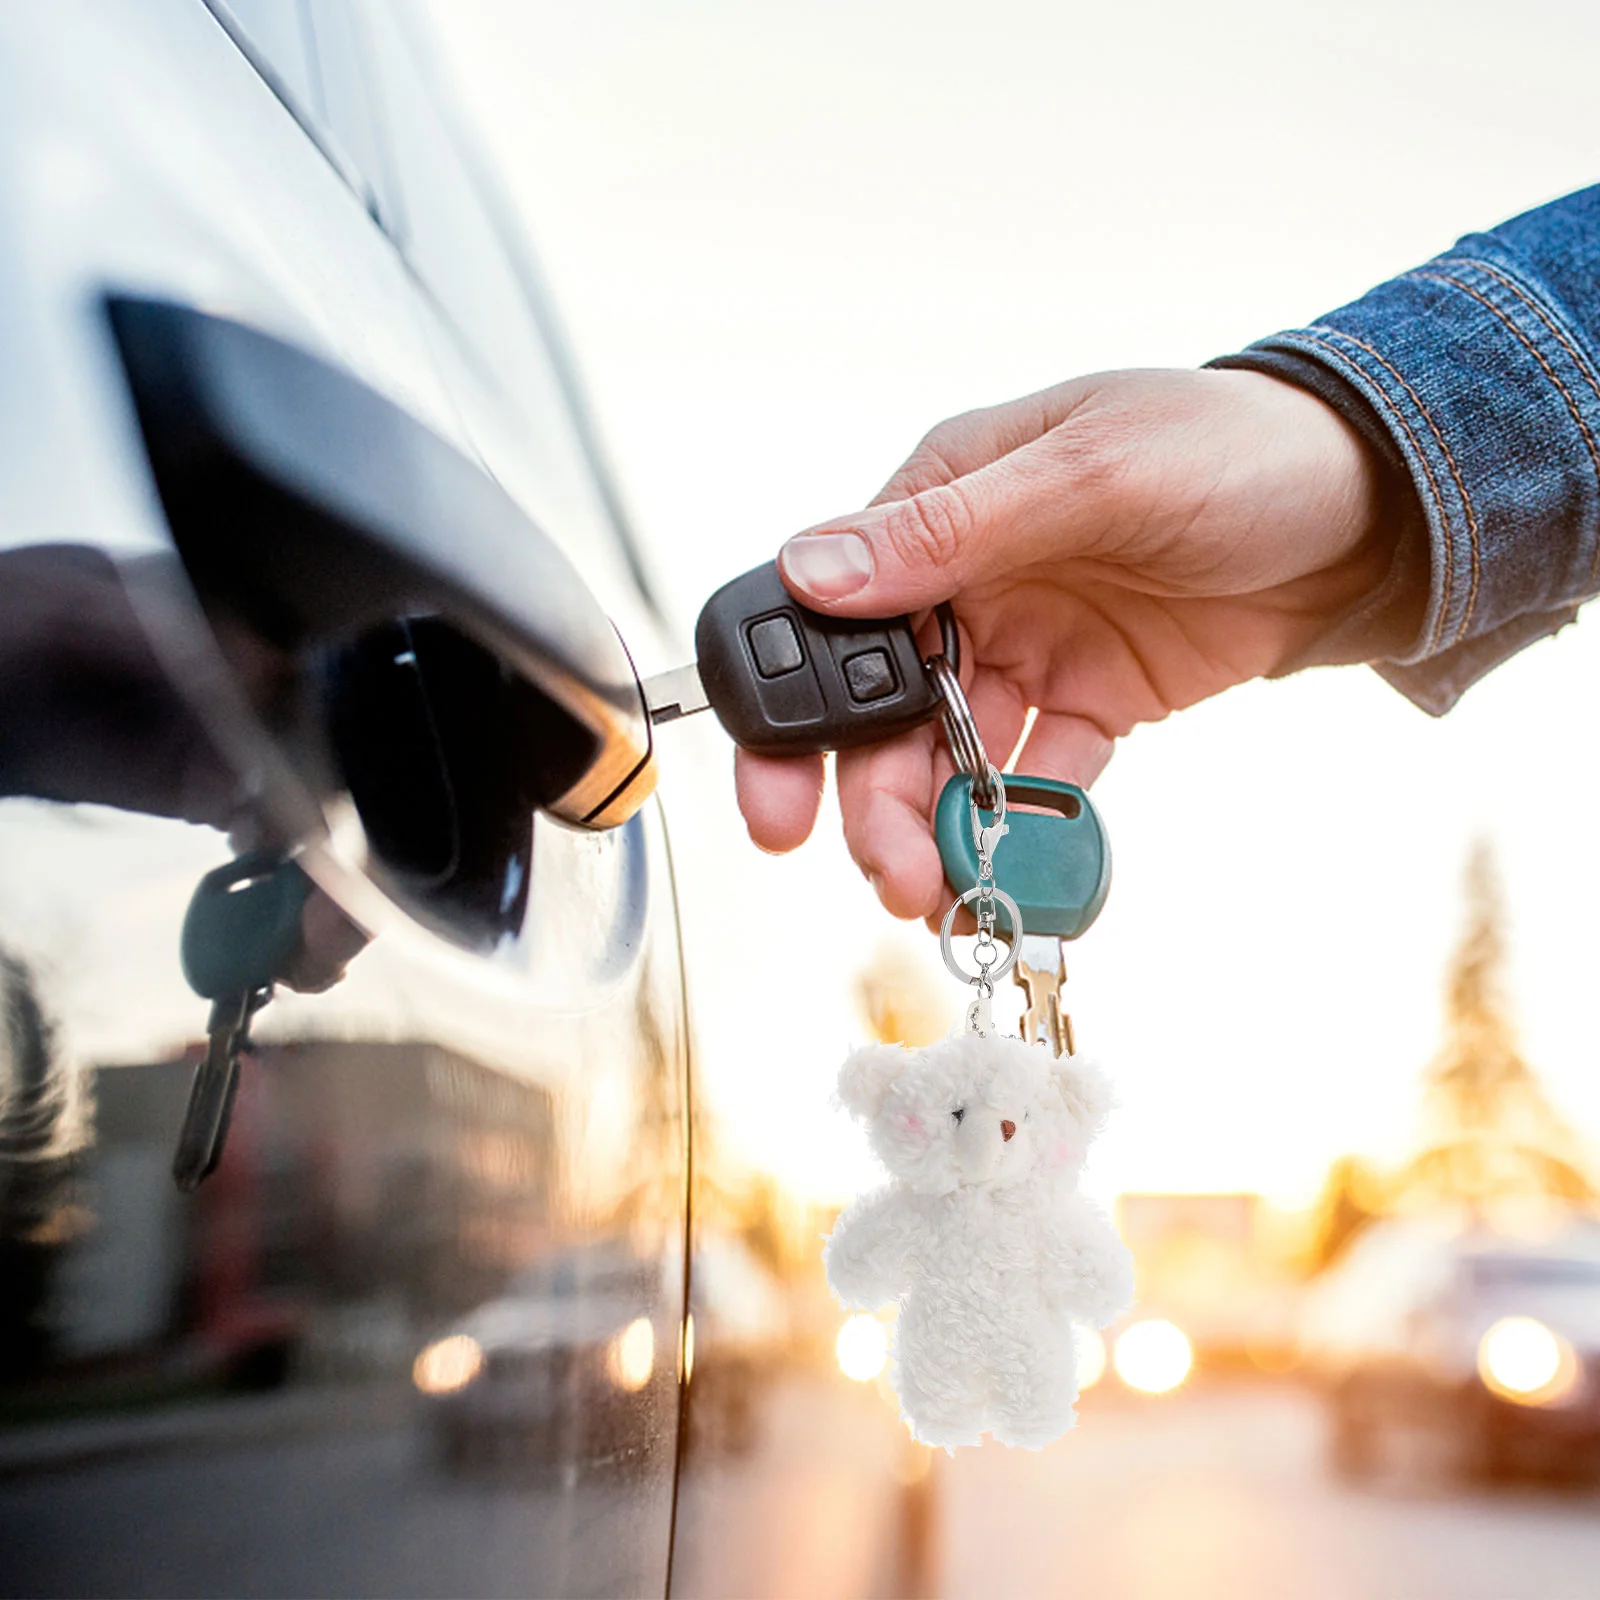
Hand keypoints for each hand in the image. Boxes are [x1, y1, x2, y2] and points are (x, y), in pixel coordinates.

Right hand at [735, 368, 1391, 920]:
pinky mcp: (1090, 702)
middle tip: (890, 873)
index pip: (828, 614)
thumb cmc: (1232, 448)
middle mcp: (967, 582)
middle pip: (880, 710)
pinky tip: (1019, 872)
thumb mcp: (1089, 473)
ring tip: (946, 894)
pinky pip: (1039, 778)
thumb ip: (948, 531)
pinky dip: (1025, 828)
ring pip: (948, 758)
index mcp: (941, 503)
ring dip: (938, 828)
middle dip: (870, 800)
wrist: (1374, 506)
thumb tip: (811, 570)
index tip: (778, 803)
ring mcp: (1027, 648)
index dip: (790, 713)